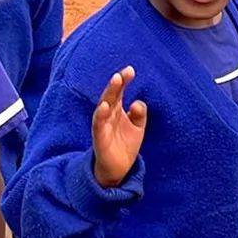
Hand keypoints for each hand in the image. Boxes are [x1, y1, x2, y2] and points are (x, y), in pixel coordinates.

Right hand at [92, 66, 146, 187]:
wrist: (119, 168)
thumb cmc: (126, 143)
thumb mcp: (138, 127)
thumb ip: (139, 114)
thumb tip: (137, 103)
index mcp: (117, 108)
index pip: (120, 91)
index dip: (124, 80)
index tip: (130, 70)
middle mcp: (108, 113)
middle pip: (111, 95)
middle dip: (116, 84)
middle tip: (121, 73)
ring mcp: (103, 124)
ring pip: (103, 106)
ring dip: (109, 93)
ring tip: (115, 81)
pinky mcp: (99, 137)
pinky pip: (98, 124)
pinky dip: (100, 115)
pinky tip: (104, 106)